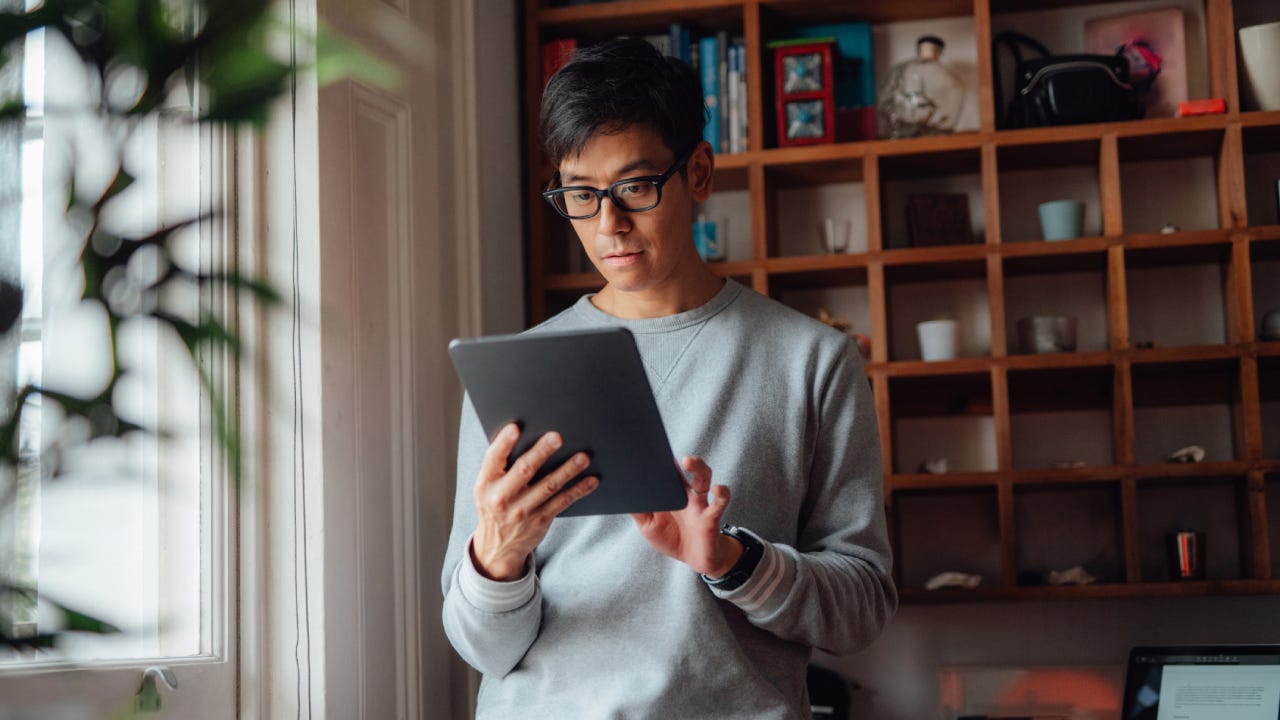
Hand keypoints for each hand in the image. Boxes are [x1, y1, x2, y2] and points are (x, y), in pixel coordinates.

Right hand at [471, 423, 598, 580]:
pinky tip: (591, 479)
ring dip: (568, 470)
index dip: (504, 443)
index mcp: (486, 483)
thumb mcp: (487, 487)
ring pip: (549, 485)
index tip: (515, 428)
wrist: (497, 546)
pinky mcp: (540, 520)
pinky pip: (562, 501)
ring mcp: (522, 510)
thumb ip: (500, 466)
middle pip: (524, 470)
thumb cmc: (495, 504)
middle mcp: (502, 497)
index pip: (493, 458)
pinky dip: (578, 490)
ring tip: (583, 457)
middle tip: (557, 436)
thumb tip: (526, 434)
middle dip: (541, 452)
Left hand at [631, 456, 741, 577]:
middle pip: (687, 470)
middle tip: (670, 450)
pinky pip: (719, 502)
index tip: (651, 447)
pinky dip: (722, 494)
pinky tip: (718, 488)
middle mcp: (687, 494)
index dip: (661, 459)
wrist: (694, 559)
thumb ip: (638, 510)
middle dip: (681, 458)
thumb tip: (622, 495)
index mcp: (671, 494)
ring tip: (688, 461)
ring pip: (703, 479)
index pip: (667, 471)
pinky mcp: (711, 517)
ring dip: (698, 467)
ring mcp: (699, 503)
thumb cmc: (671, 538)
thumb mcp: (648, 525)